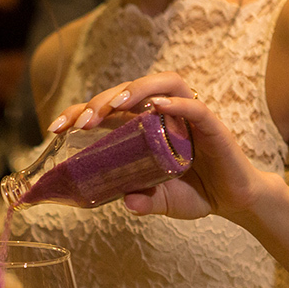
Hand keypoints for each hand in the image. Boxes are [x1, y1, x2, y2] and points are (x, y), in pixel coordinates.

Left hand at [45, 71, 265, 220]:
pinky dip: (176, 105)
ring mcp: (188, 116)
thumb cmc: (194, 193)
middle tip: (82, 122)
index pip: (109, 109)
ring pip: (164, 84)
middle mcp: (164, 114)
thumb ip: (144, 202)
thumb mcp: (161, 202)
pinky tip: (157, 107)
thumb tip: (126, 203)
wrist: (233, 200)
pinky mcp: (212, 126)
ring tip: (113, 108)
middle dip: (102, 101)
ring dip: (136, 91)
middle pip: (130, 91)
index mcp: (145, 127)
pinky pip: (195, 108)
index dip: (80, 112)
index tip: (55, 128)